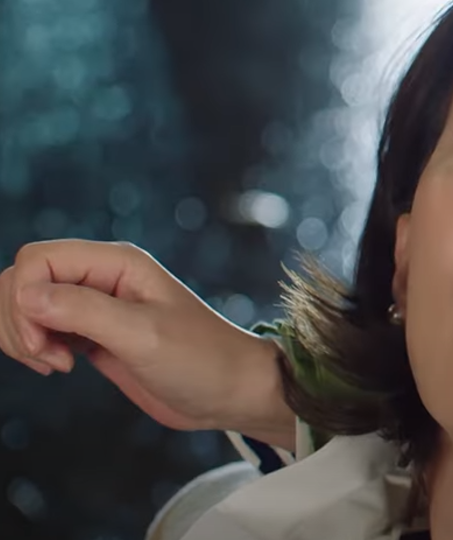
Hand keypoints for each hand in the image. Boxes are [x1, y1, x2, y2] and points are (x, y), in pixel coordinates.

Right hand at [0, 240, 295, 448]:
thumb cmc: (201, 360)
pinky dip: (34, 347)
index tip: (43, 341)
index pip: (37, 259)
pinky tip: (60, 366)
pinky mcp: (91, 334)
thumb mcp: (143, 335)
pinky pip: (39, 328)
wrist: (230, 393)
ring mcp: (94, 306)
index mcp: (117, 262)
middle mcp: (101, 277)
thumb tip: (26, 294)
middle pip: (22, 281)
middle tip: (48, 358)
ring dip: (23, 336)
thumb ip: (84, 311)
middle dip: (17, 321)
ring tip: (56, 365)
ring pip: (25, 305)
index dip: (24, 298)